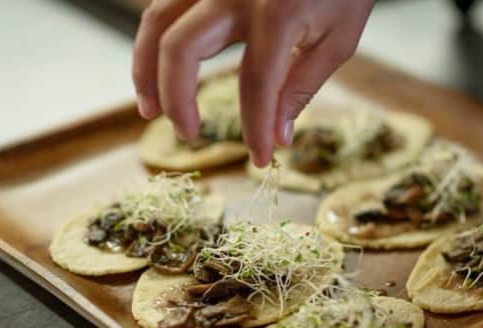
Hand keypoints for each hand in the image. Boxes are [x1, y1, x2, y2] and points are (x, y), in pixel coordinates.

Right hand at [133, 0, 374, 166]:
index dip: (254, 129)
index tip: (258, 157)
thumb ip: (301, 87)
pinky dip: (155, 38)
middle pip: (180, 48)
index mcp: (276, 11)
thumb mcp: (337, 38)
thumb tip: (277, 136)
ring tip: (151, 108)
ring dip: (145, 69)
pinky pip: (163, 4)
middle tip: (187, 133)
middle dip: (176, 99)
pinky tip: (159, 67)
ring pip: (156, 20)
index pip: (255, 85)